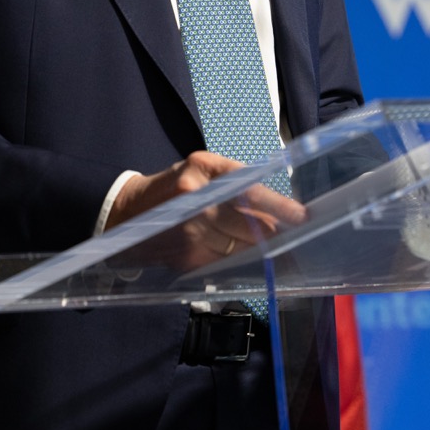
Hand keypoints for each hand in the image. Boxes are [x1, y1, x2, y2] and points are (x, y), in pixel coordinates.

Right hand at [106, 150, 306, 269]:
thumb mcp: (201, 167)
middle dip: (274, 233)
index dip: (279, 207)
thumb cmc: (174, 184)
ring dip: (259, 250)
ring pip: (239, 247)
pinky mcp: (185, 257)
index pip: (251, 191)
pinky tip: (245, 257)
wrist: (128, 211)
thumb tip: (273, 203)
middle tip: (295, 237)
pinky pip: (223, 261)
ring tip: (276, 250)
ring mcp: (190, 232)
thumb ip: (235, 179)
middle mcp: (197, 201)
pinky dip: (237, 260)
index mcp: (204, 171)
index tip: (302, 217)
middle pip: (249, 224)